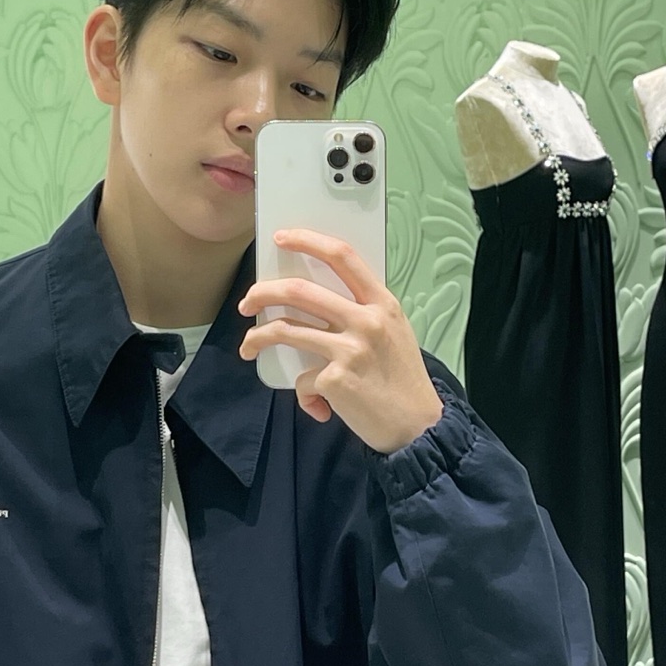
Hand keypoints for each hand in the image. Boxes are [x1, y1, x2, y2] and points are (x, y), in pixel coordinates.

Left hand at [238, 228, 443, 453]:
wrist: (419, 428)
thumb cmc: (403, 381)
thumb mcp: (394, 333)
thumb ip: (363, 313)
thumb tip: (316, 304)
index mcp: (383, 303)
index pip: (342, 256)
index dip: (307, 241)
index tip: (281, 238)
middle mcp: (367, 320)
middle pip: (299, 291)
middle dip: (262, 292)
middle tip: (247, 301)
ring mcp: (350, 349)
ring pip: (285, 330)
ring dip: (257, 338)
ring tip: (249, 348)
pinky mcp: (336, 379)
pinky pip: (302, 379)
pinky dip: (304, 394)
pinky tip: (318, 406)